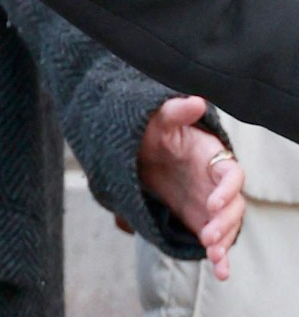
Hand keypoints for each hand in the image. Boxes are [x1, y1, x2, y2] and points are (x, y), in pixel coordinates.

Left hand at [137, 96, 245, 278]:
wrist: (142, 149)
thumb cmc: (154, 131)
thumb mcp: (158, 120)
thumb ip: (174, 112)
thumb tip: (195, 101)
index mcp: (214, 158)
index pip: (231, 175)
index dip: (226, 190)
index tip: (212, 203)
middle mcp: (217, 183)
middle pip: (233, 206)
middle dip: (225, 222)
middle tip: (208, 235)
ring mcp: (210, 203)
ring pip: (227, 226)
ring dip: (224, 242)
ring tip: (215, 257)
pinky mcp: (199, 219)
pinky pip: (214, 239)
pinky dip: (220, 256)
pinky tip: (220, 273)